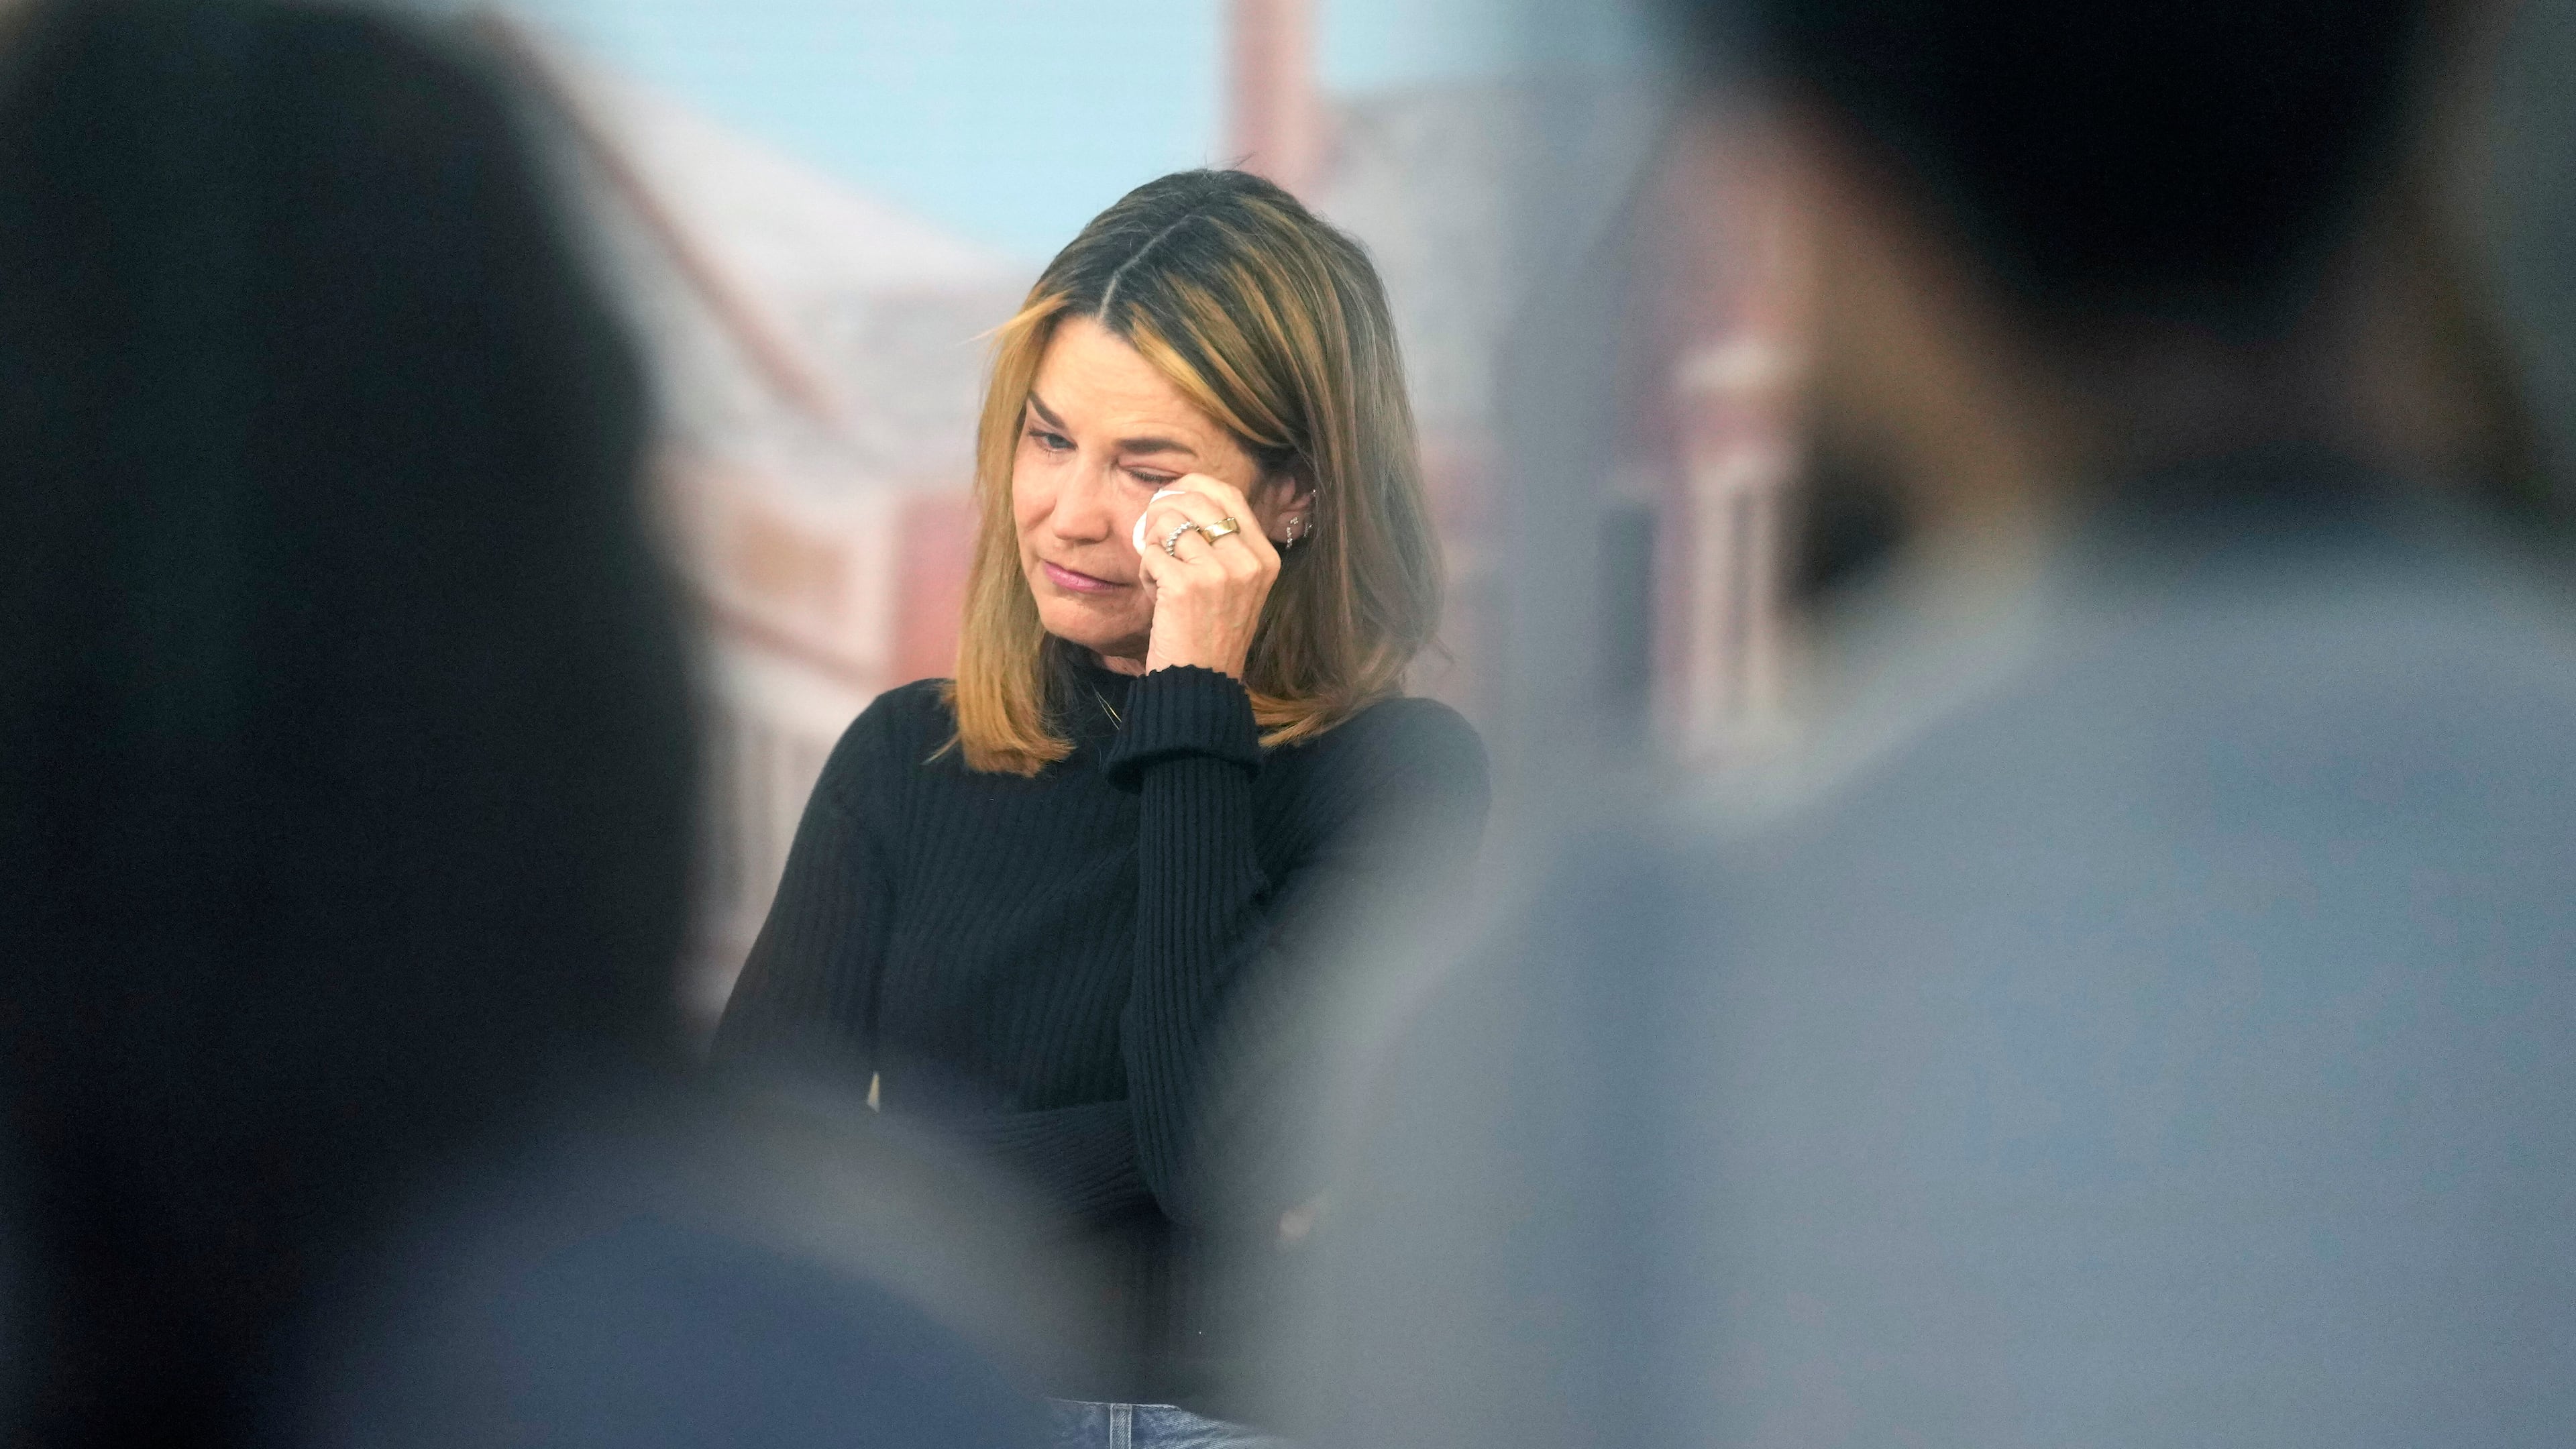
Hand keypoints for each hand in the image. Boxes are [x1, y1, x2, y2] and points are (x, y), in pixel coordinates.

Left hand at [1131, 474, 1279, 678]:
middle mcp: (1247, 561)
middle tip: (1153, 532)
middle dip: (1164, 510)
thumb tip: (1184, 499)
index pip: (1229, 494)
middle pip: (1196, 500)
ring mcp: (1219, 572)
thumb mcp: (1237, 586)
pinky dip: (1145, 571)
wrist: (1200, 681)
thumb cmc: (1211, 634)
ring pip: (1168, 523)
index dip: (1193, 485)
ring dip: (1153, 544)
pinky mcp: (1186, 584)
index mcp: (1265, 557)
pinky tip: (1155, 595)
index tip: (1172, 495)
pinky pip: (1151, 552)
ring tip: (1160, 574)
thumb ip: (1224, 545)